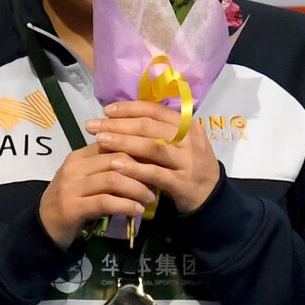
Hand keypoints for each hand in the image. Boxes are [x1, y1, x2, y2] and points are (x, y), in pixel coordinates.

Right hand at [38, 143, 152, 248]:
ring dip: (137, 188)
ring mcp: (71, 187)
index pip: (113, 142)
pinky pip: (105, 202)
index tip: (159, 159)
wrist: (44, 227)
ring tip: (150, 197)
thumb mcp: (88, 180)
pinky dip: (125, 205)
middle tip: (159, 179)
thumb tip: (145, 160)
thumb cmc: (73, 201)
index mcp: (79, 156)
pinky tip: (137, 210)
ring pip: (112, 179)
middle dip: (142, 169)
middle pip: (116, 158)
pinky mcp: (72, 207)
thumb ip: (108, 168)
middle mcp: (74, 167)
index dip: (139, 149)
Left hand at [85, 100, 220, 215]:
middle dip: (118, 124)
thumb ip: (159, 131)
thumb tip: (123, 118)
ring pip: (151, 147)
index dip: (129, 108)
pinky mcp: (182, 182)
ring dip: (123, 142)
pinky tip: (115, 165)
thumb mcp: (181, 142)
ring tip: (100, 140)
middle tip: (93, 125)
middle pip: (149, 127)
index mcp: (188, 125)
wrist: (211, 195)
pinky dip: (134, 168)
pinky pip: (155, 173)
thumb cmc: (188, 165)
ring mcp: (187, 161)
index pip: (155, 110)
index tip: (106, 110)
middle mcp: (189, 140)